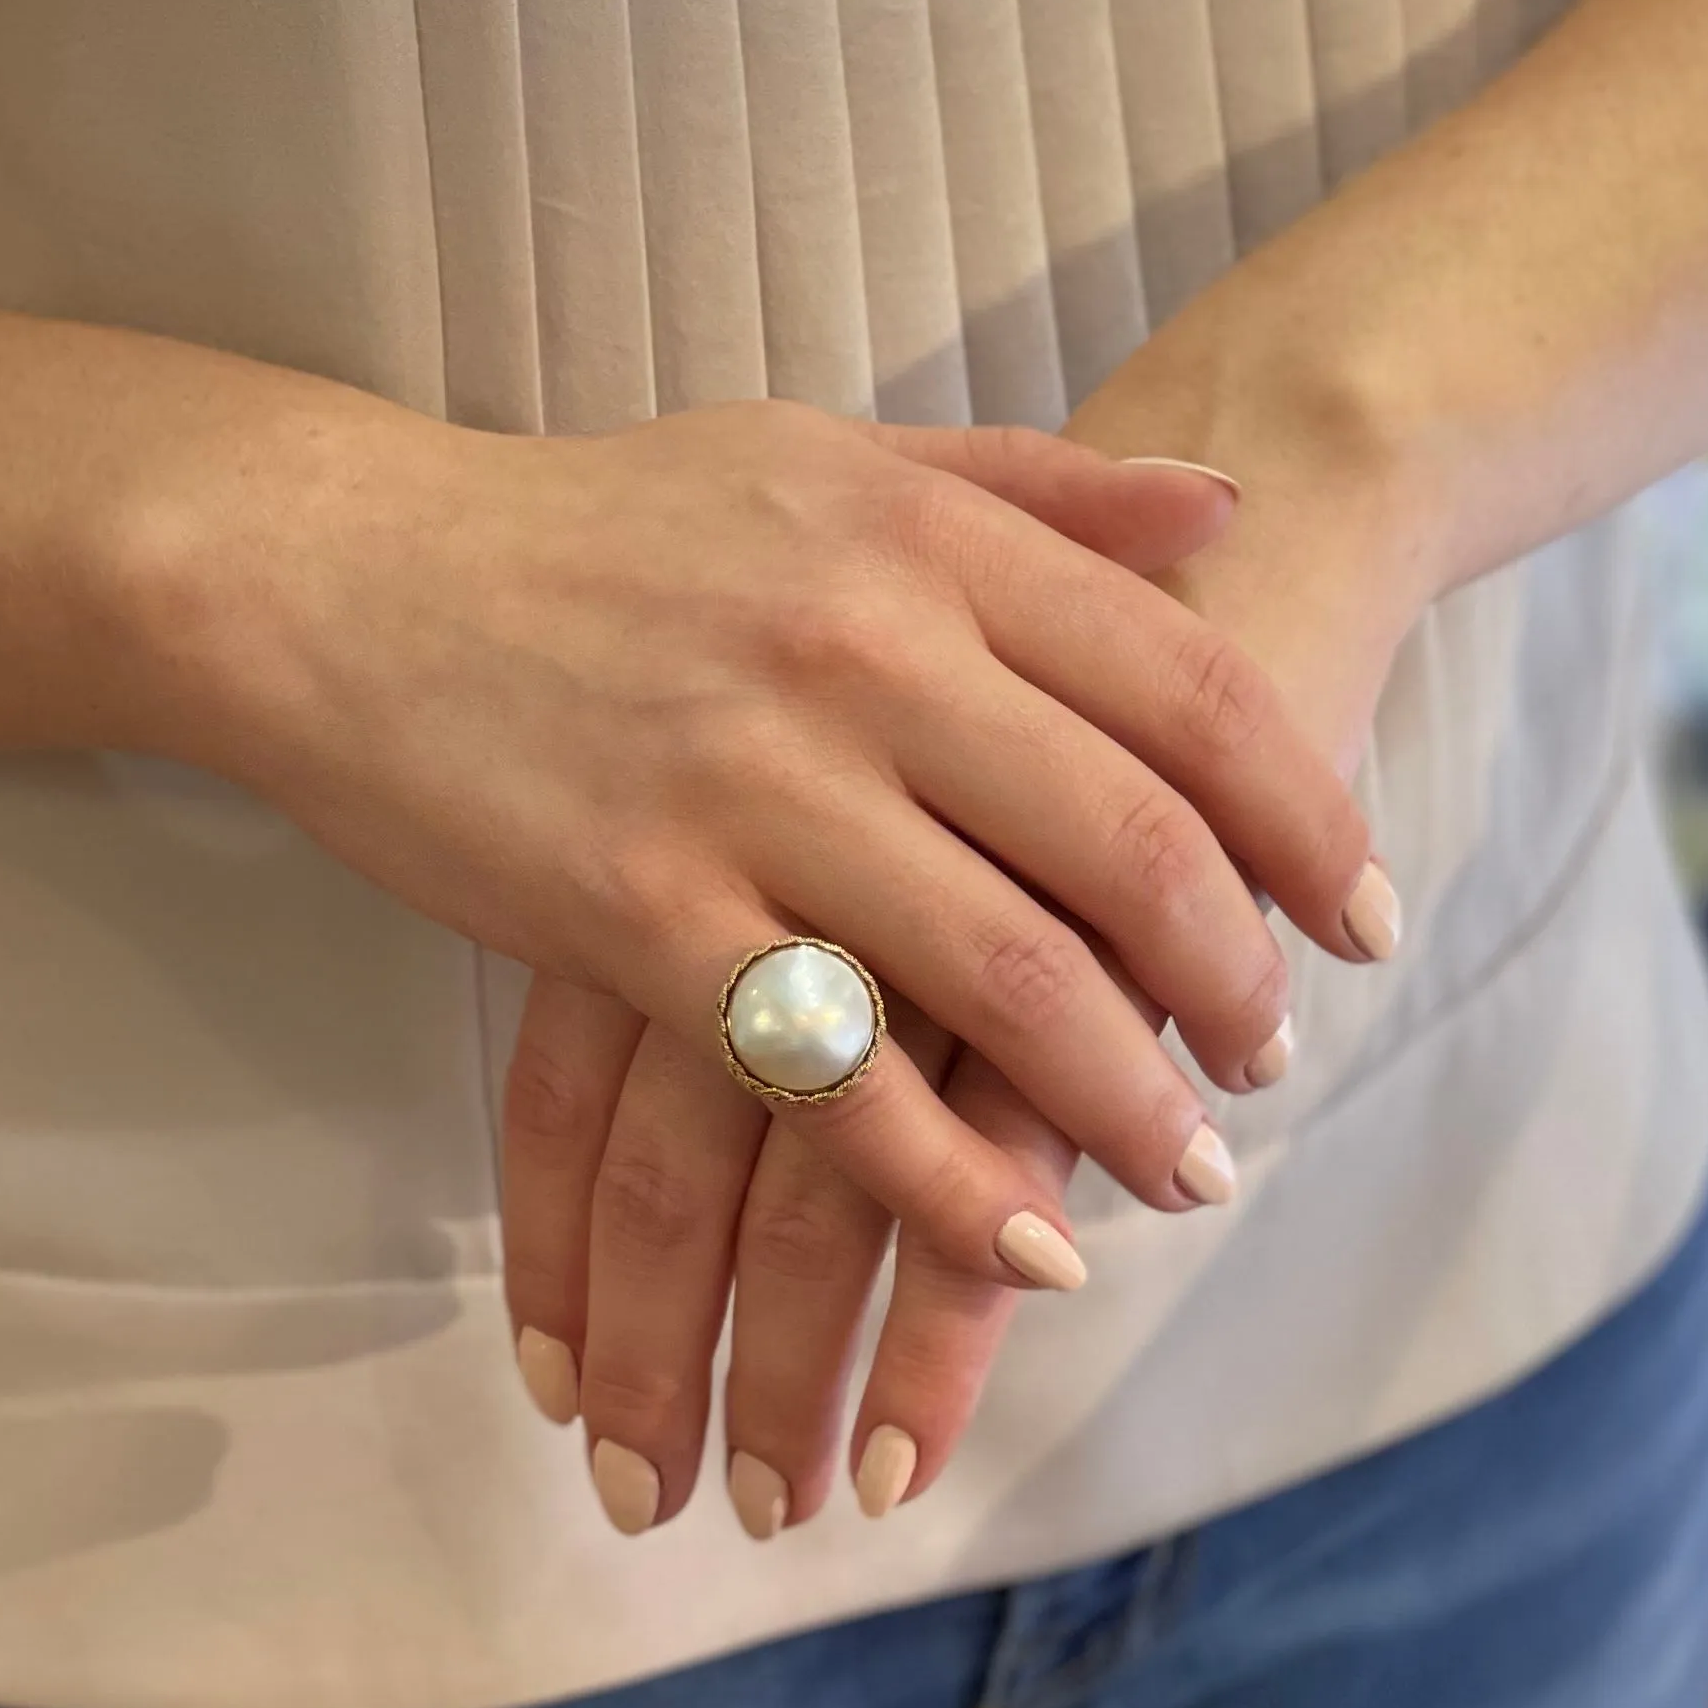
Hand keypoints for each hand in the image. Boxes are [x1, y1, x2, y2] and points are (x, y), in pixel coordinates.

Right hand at [502, 418, 1426, 1536]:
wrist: (340, 572)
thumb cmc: (604, 524)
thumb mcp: (829, 461)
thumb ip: (1032, 492)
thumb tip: (1222, 510)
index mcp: (926, 539)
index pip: (1187, 693)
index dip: (1308, 822)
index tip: (1368, 918)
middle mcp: (861, 652)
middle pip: (1127, 845)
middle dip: (1236, 981)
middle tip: (1274, 1062)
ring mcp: (750, 786)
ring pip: (1007, 977)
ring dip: (1125, 1103)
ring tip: (1193, 1173)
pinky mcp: (641, 915)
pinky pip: (836, 1081)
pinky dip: (952, 1183)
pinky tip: (1031, 1246)